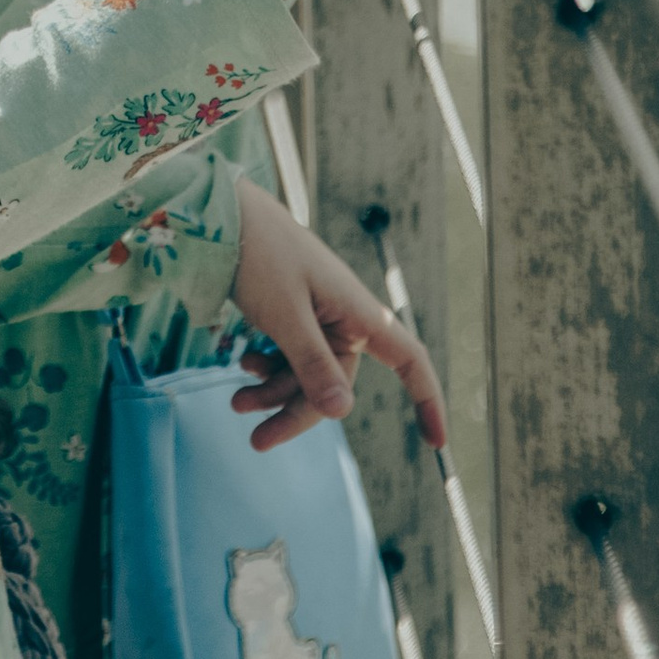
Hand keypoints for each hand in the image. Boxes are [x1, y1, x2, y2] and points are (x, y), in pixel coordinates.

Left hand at [227, 182, 445, 449]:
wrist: (221, 215)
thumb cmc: (260, 254)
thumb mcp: (284, 315)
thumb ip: (312, 364)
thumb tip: (342, 413)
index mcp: (358, 311)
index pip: (409, 359)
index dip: (428, 399)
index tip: (437, 443)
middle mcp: (344, 316)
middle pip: (336, 383)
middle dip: (296, 410)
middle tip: (257, 441)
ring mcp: (317, 314)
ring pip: (306, 373)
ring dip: (274, 392)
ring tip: (236, 403)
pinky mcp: (292, 312)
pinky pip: (289, 355)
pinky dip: (267, 368)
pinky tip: (242, 365)